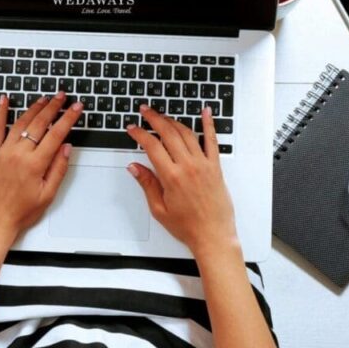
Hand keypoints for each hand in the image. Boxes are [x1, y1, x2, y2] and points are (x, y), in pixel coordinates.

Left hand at [0, 91, 82, 246]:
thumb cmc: (20, 212)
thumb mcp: (47, 195)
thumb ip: (58, 169)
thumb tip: (66, 147)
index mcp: (35, 164)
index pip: (56, 134)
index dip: (68, 118)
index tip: (75, 107)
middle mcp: (19, 154)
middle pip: (39, 123)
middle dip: (53, 107)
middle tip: (62, 96)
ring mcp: (3, 152)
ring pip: (21, 123)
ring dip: (33, 108)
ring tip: (44, 99)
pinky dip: (1, 113)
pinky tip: (5, 101)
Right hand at [126, 106, 239, 258]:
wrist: (214, 236)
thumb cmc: (188, 226)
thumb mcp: (159, 209)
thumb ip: (147, 184)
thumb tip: (134, 168)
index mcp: (172, 177)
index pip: (152, 146)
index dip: (140, 134)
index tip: (133, 128)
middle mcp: (188, 167)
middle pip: (168, 133)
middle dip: (154, 118)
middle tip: (145, 111)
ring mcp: (203, 164)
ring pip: (186, 133)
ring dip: (173, 120)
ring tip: (163, 115)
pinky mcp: (215, 166)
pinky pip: (212, 140)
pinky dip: (209, 124)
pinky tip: (206, 112)